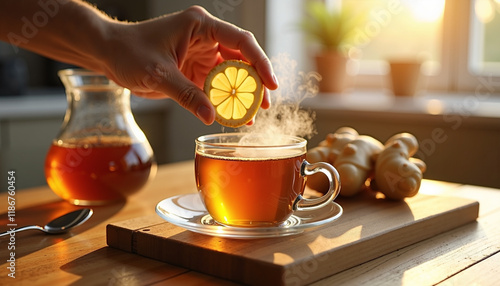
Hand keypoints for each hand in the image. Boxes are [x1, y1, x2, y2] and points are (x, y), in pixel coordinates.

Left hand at [98, 6, 278, 124]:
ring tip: (252, 115)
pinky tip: (233, 116)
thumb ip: (186, 94)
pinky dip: (224, 101)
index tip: (271, 83)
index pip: (240, 41)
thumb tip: (211, 116)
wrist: (109, 54)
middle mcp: (206, 38)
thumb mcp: (158, 73)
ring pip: (231, 75)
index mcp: (200, 26)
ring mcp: (202, 55)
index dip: (260, 61)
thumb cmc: (129, 51)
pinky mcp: (195, 71)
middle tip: (265, 105)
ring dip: (241, 94)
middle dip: (255, 82)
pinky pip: (216, 87)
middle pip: (242, 59)